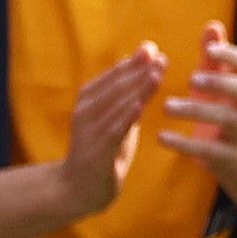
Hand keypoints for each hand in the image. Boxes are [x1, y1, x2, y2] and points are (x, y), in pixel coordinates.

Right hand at [52, 47, 166, 221]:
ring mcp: (90, 131)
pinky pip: (113, 131)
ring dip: (138, 88)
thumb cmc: (101, 150)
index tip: (152, 49)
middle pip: (116, 86)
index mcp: (88, 99)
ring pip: (117, 105)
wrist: (77, 188)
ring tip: (156, 73)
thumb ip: (130, 95)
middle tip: (159, 57)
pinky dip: (126, 116)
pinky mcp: (97, 152)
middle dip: (139, 71)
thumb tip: (149, 66)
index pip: (113, 76)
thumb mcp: (115, 118)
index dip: (132, 62)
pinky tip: (140, 105)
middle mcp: (85, 111)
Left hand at [152, 23, 236, 173]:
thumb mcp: (218, 83)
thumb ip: (215, 57)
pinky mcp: (229, 158)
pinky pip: (210, 151)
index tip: (208, 49)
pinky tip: (161, 137)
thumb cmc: (223, 110)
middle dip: (223, 82)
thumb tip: (212, 25)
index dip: (232, 55)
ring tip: (166, 106)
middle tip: (192, 79)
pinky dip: (185, 144)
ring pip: (229, 120)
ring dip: (198, 111)